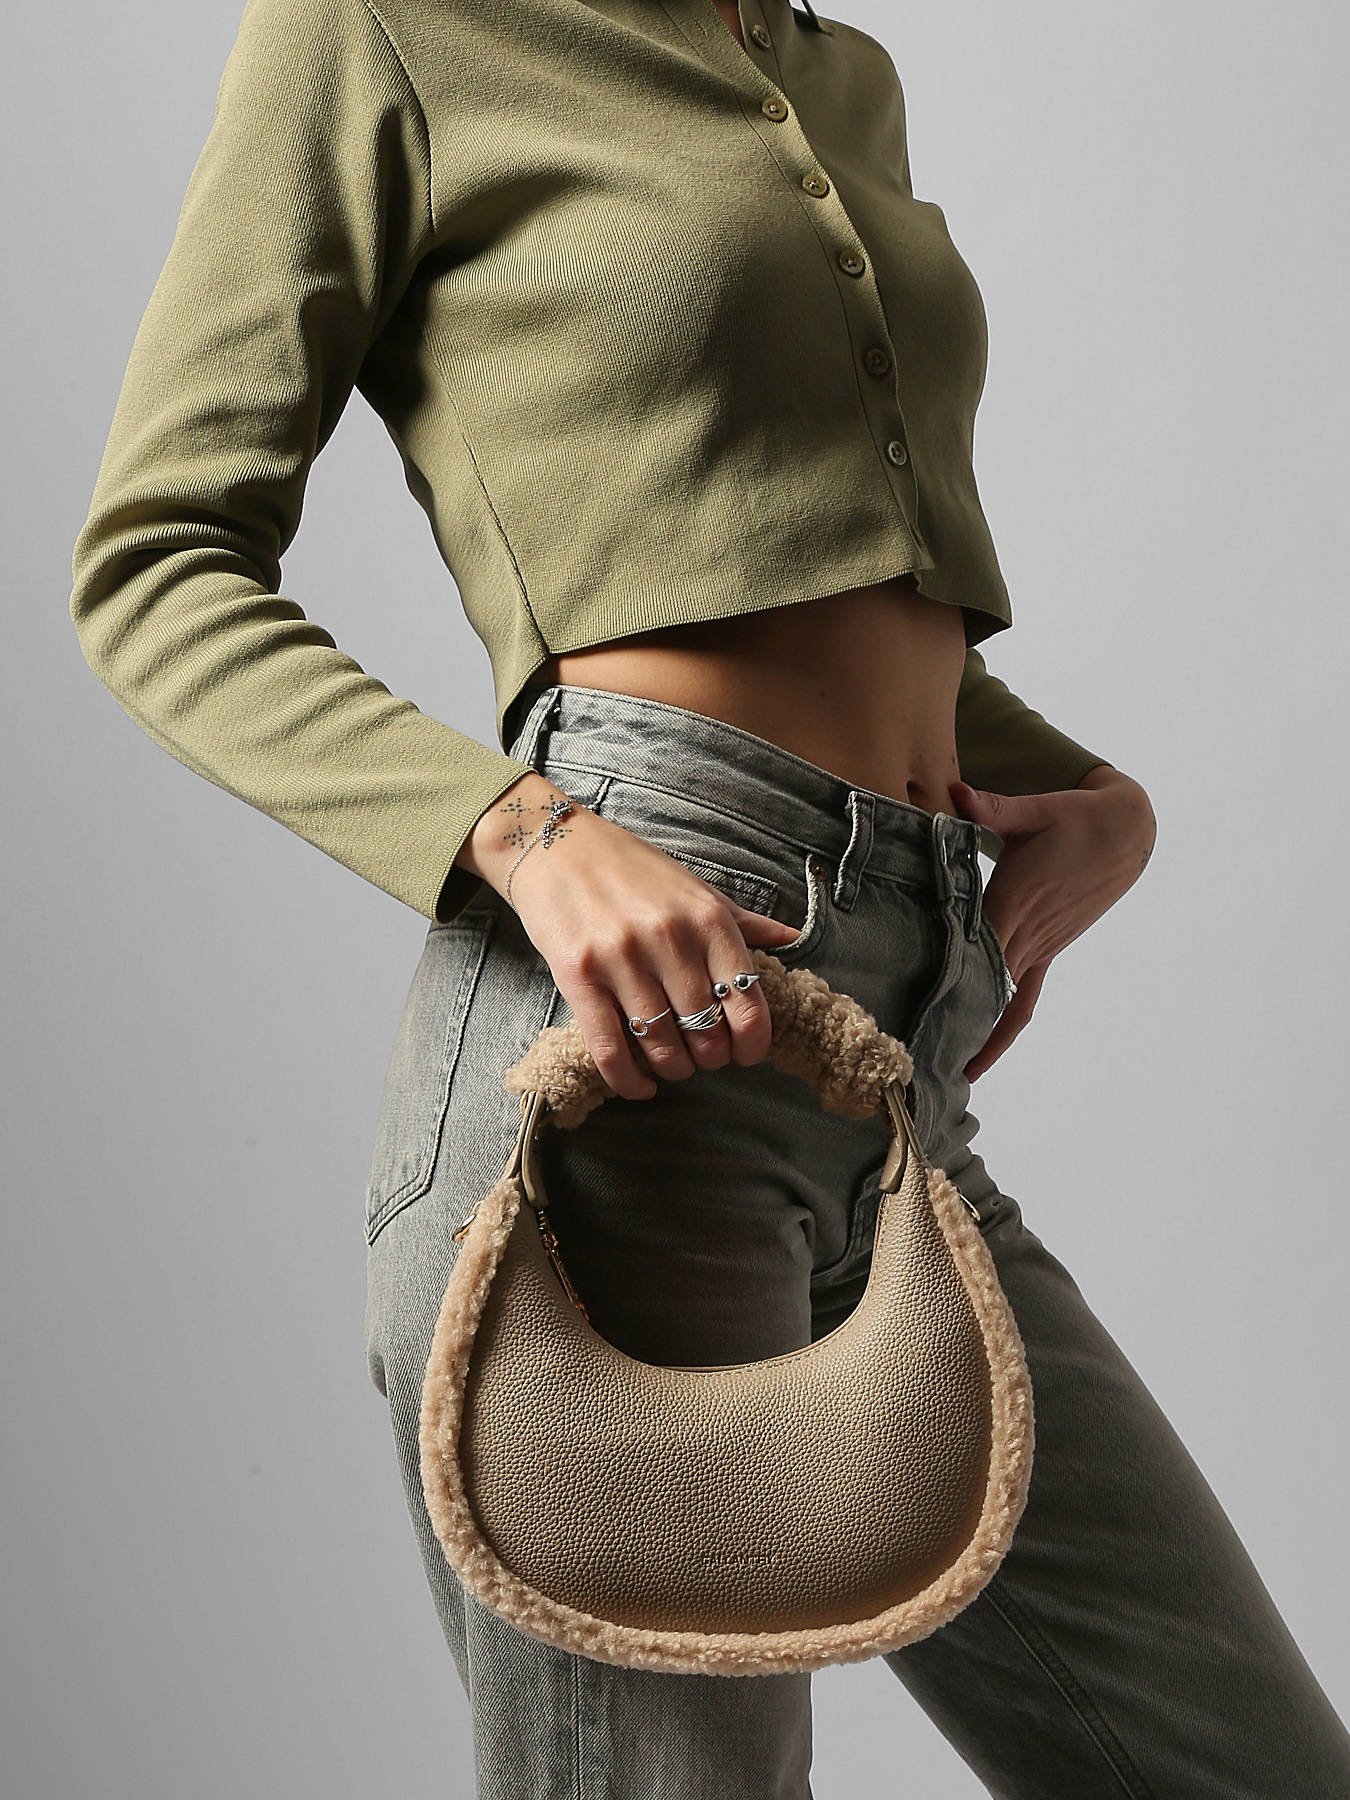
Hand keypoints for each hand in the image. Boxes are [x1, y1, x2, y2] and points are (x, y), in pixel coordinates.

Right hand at [465, 772, 803, 1099]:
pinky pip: (610, 1049)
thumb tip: (792, 939)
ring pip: (660, 1047)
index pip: (748, 1003)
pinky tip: (639, 1085)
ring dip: (671, 1069)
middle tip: (701, 1055)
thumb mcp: (695, 887)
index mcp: (707, 919)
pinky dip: (629, 1080)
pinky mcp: (578, 976)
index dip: (753, 1043)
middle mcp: (670, 939)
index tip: (746, 1053)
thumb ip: (741, 921)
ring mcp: (622, 959)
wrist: (555, 847)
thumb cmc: (631, 869)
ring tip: (670, 1065)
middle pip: (706, 1034)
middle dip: (709, 1058)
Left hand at [949, 764, 1155, 1080]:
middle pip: (988, 990)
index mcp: (1015, 900)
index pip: (977, 950)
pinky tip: (984, 1053)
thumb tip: (958, 792)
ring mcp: (1041, 946)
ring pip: (1008, 1004)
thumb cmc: (1072, 817)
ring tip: (953, 1075)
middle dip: (959, 1025)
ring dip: (983, 1039)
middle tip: (923, 1061)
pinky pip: (1026, 999)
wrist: (1126, 832)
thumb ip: (994, 807)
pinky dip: (1005, 1026)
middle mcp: (1027, 932)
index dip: (951, 981)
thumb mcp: (1034, 809)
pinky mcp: (1049, 949)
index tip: (923, 1012)